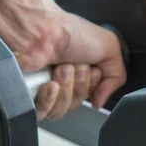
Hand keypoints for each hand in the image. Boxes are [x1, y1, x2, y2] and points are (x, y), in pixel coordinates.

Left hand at [0, 0, 125, 114]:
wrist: (42, 31)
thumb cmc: (70, 33)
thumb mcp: (110, 48)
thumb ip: (116, 77)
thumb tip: (99, 102)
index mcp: (79, 72)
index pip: (90, 97)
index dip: (92, 85)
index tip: (91, 68)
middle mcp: (61, 82)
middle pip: (77, 106)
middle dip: (79, 86)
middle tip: (74, 65)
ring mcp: (43, 90)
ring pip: (61, 112)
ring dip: (65, 90)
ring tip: (60, 69)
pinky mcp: (28, 97)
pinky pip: (43, 113)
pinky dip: (49, 100)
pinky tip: (49, 84)